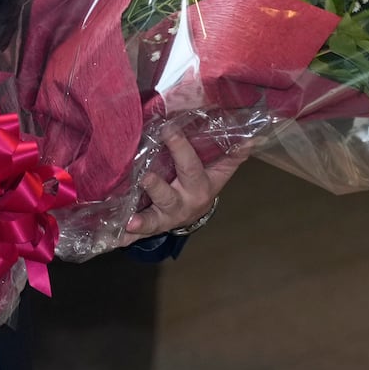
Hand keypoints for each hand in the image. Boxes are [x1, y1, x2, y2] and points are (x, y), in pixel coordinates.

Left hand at [117, 129, 249, 245]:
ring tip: (130, 222)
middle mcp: (182, 203)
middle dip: (157, 188)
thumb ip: (233, 154)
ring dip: (142, 221)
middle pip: (169, 196)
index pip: (190, 165)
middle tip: (145, 177)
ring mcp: (165, 218)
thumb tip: (252, 137)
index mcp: (198, 186)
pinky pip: (137, 236)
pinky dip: (126, 239)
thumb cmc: (203, 182)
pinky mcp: (151, 227)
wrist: (196, 213)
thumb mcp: (220, 171)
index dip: (180, 147)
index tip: (168, 130)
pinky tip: (116, 240)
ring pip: (154, 220)